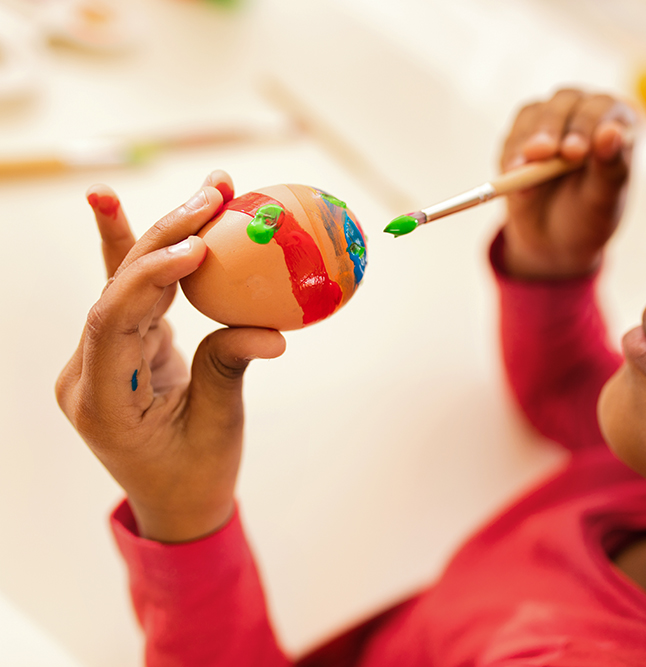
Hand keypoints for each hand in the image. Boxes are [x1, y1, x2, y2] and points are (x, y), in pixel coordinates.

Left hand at [56, 171, 285, 542]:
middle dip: (164, 236)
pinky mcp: (123, 346)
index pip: (113, 322)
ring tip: (208, 189)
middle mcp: (89, 370)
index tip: (199, 245)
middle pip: (119, 289)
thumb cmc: (196, 475)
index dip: (149, 276)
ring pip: (128, 283)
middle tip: (211, 194)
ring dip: (167, 234)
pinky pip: (133, 294)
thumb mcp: (218, 429)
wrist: (175, 504)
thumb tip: (273, 332)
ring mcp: (102, 356)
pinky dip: (142, 254)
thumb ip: (229, 371)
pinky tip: (114, 205)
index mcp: (101, 399)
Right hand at [500, 89, 636, 278]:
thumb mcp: (604, 200)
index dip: (588, 124)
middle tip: (544, 154)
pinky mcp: (521, 136)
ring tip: (520, 170)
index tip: (575, 153)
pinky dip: (511, 155)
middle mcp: (583, 113)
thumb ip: (611, 167)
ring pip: (535, 114)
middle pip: (565, 102)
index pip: (603, 108)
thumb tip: (612, 132)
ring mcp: (551, 121)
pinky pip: (512, 136)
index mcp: (617, 122)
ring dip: (526, 140)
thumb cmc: (588, 217)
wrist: (554, 242)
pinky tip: (513, 175)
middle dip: (552, 128)